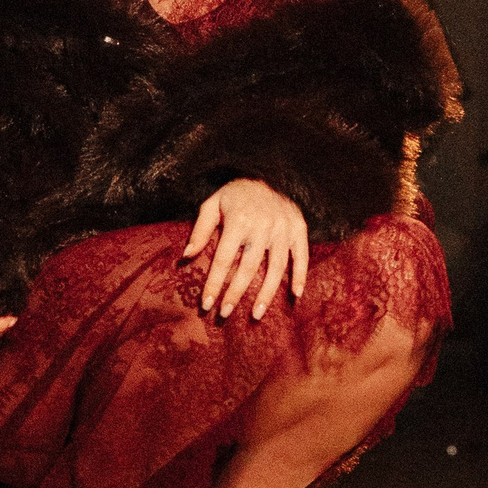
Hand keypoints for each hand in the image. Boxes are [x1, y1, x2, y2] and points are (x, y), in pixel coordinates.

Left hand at [182, 180, 308, 321]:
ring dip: (266, 293)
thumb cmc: (236, 195)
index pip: (224, 259)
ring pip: (276, 267)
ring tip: (256, 315)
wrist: (268, 173)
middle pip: (249, 267)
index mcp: (239, 219)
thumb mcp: (213, 205)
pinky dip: (300, 276)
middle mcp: (262, 225)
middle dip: (236, 294)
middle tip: (225, 315)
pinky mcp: (299, 229)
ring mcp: (283, 228)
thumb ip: (200, 230)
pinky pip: (301, 256)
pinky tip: (295, 296)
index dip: (214, 283)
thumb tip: (186, 256)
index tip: (206, 304)